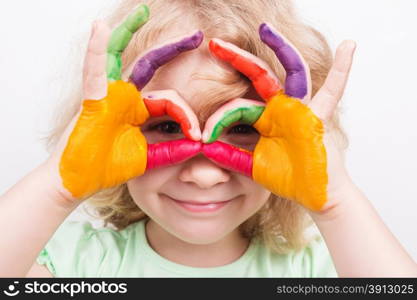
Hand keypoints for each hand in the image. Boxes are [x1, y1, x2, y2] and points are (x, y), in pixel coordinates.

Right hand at [45, 5, 203, 203]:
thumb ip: (172, 150)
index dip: (189, 116)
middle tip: (197, 35)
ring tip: (143, 11)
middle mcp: (126, 96)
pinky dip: (97, 51)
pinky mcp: (93, 99)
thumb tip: (200, 145)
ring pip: (118, 55)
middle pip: (150, 65)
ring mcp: (108, 94)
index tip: (200, 136)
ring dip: (128, 32)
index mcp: (140, 110)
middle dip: (173, 49)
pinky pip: (95, 71)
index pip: (172, 100)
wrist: (80, 180)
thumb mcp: (149, 158)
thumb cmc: (108, 168)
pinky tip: (100, 28)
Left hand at [202, 23, 355, 211]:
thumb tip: (203, 148)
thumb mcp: (253, 166)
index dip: (218, 120)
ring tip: (265, 28)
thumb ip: (231, 156)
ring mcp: (301, 109)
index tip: (202, 138)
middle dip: (237, 58)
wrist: (314, 195)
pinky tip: (348, 47)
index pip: (236, 108)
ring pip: (291, 72)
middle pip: (258, 75)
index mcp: (264, 118)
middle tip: (214, 43)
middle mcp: (281, 108)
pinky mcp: (317, 117)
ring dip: (281, 48)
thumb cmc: (288, 179)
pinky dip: (342, 70)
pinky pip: (332, 91)